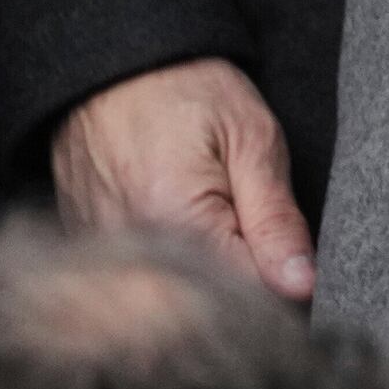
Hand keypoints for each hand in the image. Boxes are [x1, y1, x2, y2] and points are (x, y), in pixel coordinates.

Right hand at [54, 57, 316, 299]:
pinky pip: (126, 304)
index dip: (278, 296)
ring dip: (195, 309)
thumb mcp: (253, 142)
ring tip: (223, 263)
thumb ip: (276, 222)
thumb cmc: (189, 92)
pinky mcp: (86, 258)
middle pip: (190, 323)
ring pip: (155, 323)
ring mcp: (99, 261)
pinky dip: (161, 299)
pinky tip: (184, 268)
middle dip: (234, 308)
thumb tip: (303, 287)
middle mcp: (125, 254)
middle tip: (261, 271)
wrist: (115, 66)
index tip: (296, 281)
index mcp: (174, 224)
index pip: (239, 300)